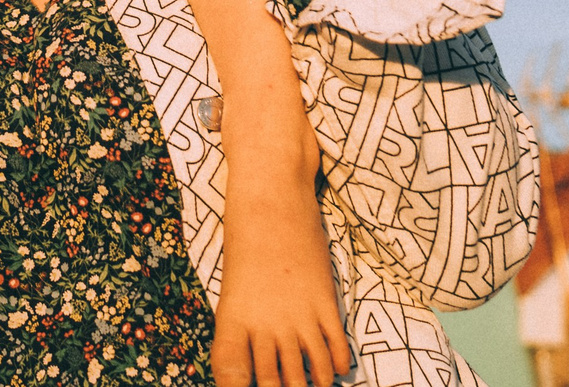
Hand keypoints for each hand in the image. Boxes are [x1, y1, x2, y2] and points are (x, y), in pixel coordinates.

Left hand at [209, 178, 351, 386]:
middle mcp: (266, 325)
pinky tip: (333, 369)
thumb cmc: (244, 241)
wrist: (271, 199)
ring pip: (310, 374)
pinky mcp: (325, 303)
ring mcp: (299, 316)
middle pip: (277, 384)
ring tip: (312, 386)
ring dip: (312, 384)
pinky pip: (335, 349)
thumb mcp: (233, 289)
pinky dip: (335, 364)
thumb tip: (251, 368)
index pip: (233, 377)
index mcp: (233, 322)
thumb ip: (241, 333)